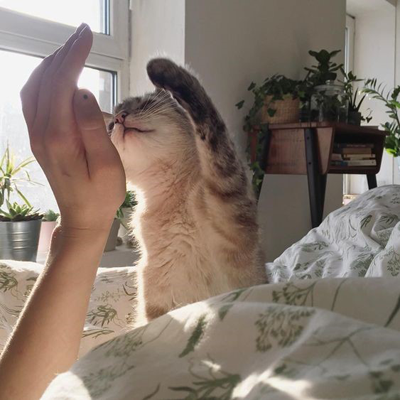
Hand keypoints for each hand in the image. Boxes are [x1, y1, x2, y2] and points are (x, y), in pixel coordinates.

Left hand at [20, 24, 125, 231]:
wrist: (82, 218)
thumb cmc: (101, 195)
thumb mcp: (108, 165)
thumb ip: (92, 128)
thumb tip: (81, 91)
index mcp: (60, 137)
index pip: (63, 83)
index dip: (75, 56)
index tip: (88, 36)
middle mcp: (42, 133)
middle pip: (46, 80)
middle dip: (64, 53)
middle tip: (83, 34)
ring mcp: (37, 136)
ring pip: (34, 87)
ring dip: (51, 64)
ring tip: (71, 49)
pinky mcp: (40, 140)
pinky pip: (32, 100)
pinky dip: (42, 80)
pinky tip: (55, 75)